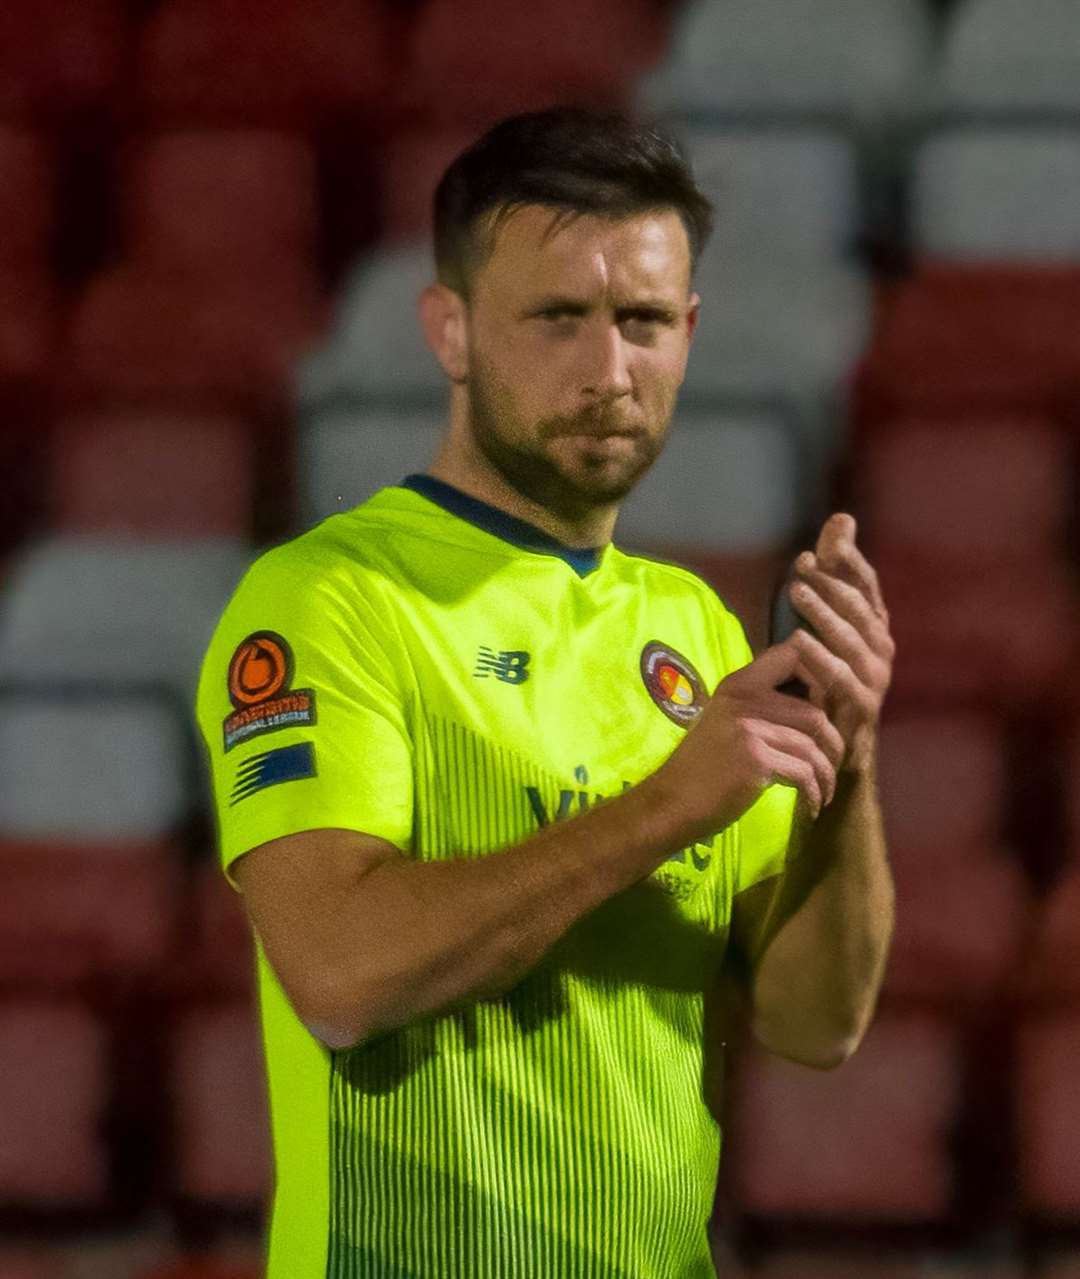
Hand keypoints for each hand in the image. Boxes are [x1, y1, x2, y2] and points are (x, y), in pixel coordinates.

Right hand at [656, 636, 846, 839]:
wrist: (671, 804)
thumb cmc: (701, 769)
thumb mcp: (726, 723)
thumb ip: (758, 707)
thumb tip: (813, 707)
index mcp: (738, 685)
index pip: (791, 655)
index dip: (818, 677)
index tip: (823, 711)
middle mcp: (744, 699)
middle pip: (815, 711)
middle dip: (833, 744)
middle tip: (832, 766)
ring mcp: (749, 728)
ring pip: (814, 744)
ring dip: (826, 773)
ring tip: (824, 790)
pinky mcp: (756, 760)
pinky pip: (805, 772)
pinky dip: (815, 792)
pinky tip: (811, 805)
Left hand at [786, 513, 894, 775]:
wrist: (836, 751)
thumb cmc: (825, 680)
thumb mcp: (823, 623)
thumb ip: (831, 574)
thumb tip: (842, 518)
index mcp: (873, 626)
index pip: (865, 585)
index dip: (845, 564)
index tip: (817, 548)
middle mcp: (881, 649)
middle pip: (859, 608)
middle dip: (831, 584)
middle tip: (801, 568)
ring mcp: (875, 679)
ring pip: (851, 640)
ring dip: (824, 614)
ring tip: (796, 592)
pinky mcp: (862, 708)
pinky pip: (841, 679)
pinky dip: (820, 659)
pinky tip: (796, 641)